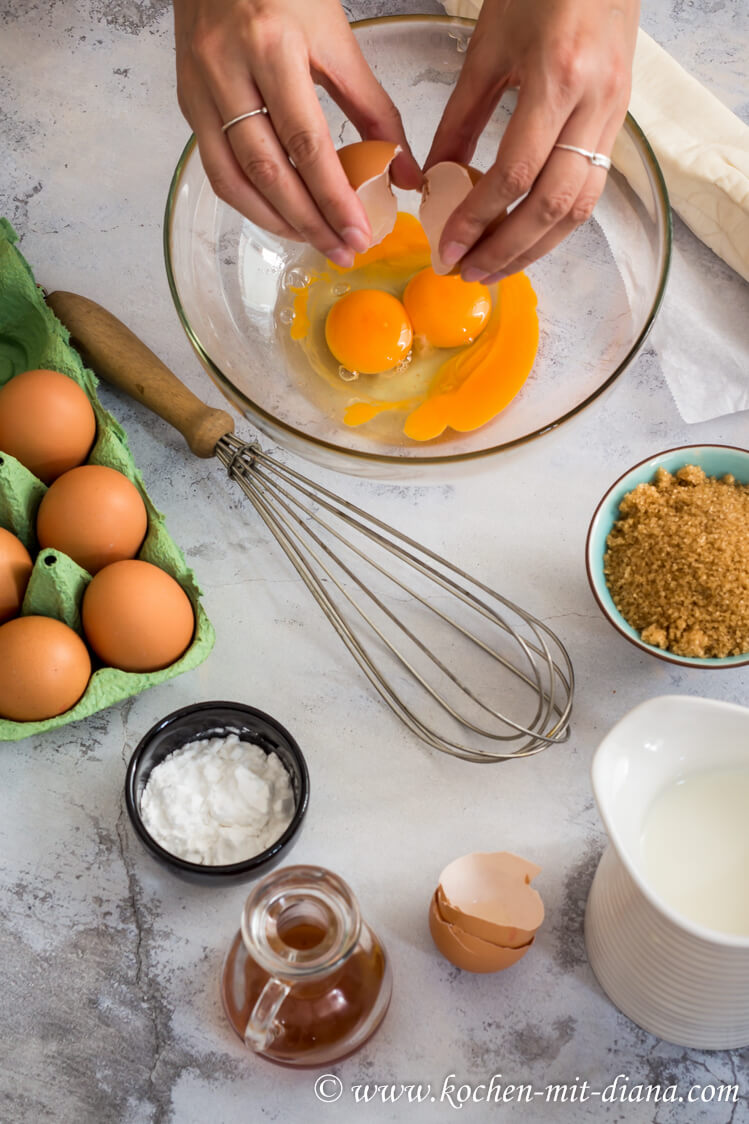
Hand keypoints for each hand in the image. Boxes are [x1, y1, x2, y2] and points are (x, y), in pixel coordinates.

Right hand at [173, 0, 421, 266]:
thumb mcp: (336, 37)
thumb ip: (373, 107)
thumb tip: (404, 173)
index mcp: (272, 45)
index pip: (306, 143)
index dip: (334, 197)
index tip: (359, 233)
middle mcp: (226, 68)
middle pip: (267, 171)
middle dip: (308, 222)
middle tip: (341, 251)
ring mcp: (199, 87)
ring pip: (233, 179)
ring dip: (275, 221)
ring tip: (313, 240)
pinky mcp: (187, 100)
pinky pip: (216, 167)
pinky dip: (249, 200)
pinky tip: (279, 214)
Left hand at [426, 0, 638, 282]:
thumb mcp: (488, 49)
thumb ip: (460, 119)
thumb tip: (434, 181)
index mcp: (557, 78)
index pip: (516, 173)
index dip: (479, 220)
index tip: (447, 247)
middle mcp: (594, 103)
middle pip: (553, 204)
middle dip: (508, 249)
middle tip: (468, 272)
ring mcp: (614, 115)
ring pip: (580, 207)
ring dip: (535, 248)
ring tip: (494, 268)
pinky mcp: (620, 123)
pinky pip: (590, 190)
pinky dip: (556, 224)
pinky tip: (524, 237)